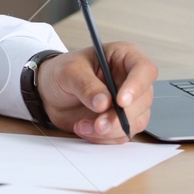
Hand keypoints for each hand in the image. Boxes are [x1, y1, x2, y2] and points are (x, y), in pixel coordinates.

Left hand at [35, 42, 156, 142]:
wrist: (49, 93)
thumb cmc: (62, 72)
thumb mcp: (68, 72)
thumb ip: (86, 86)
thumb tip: (104, 103)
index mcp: (124, 57)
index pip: (144, 69)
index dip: (137, 86)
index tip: (120, 101)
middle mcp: (130, 80)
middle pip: (143, 100)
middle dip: (120, 116)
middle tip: (99, 123)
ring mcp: (128, 102)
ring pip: (136, 121)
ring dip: (111, 129)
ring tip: (83, 125)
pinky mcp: (120, 121)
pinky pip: (122, 134)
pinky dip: (104, 137)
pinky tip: (85, 128)